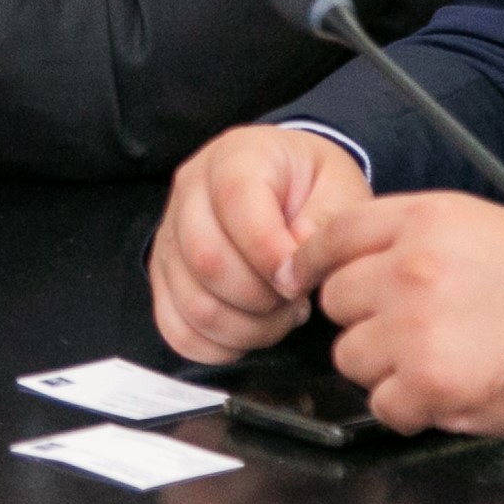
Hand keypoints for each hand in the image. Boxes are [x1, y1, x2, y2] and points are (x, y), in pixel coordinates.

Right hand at [150, 125, 374, 361]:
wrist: (284, 188)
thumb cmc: (311, 188)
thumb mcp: (339, 186)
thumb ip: (327, 220)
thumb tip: (296, 264)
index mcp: (235, 157)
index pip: (234, 200)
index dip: (270, 251)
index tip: (300, 279)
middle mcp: (189, 191)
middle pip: (206, 259)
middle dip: (261, 297)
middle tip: (296, 301)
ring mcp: (170, 237)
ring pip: (192, 302)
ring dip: (246, 327)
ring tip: (279, 316)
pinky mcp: (163, 277)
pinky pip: (175, 328)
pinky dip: (217, 346)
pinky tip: (250, 332)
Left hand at [295, 192, 503, 439]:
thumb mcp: (486, 227)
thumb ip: (418, 237)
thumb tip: (364, 260)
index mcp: (426, 220)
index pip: (333, 236)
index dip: (314, 263)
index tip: (304, 280)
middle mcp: (411, 267)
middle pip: (336, 301)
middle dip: (365, 320)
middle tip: (410, 332)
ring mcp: (415, 326)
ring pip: (350, 356)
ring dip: (384, 368)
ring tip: (437, 363)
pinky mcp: (429, 383)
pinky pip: (383, 404)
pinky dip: (409, 409)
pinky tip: (448, 394)